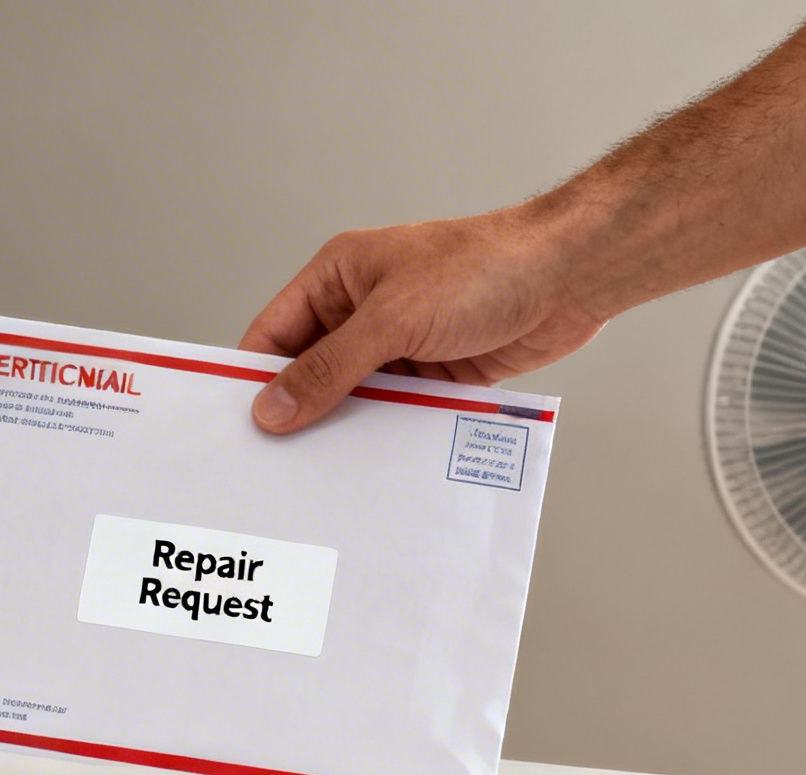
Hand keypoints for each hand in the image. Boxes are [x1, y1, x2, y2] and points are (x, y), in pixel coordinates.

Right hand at [240, 206, 605, 433]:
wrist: (568, 277)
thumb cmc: (483, 269)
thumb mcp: (393, 319)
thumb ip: (330, 367)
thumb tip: (275, 406)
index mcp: (339, 277)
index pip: (275, 332)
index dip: (254, 377)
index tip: (237, 426)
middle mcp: (363, 310)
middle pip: (311, 371)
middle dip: (297, 412)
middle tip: (274, 463)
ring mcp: (399, 344)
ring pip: (354, 398)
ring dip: (343, 430)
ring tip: (319, 475)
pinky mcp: (434, 374)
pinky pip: (394, 413)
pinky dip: (384, 437)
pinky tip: (371, 468)